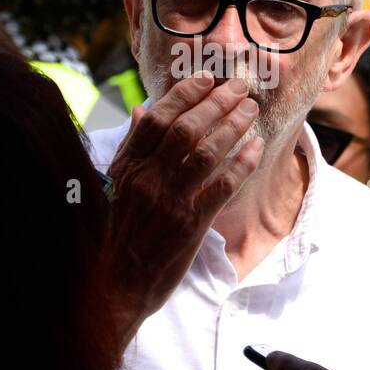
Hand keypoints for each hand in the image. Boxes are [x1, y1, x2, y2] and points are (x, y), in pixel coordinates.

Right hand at [102, 73, 263, 347]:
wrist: (112, 290)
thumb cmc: (113, 237)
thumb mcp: (113, 187)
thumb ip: (130, 149)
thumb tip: (140, 111)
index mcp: (125, 168)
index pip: (155, 119)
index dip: (183, 95)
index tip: (206, 79)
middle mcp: (146, 180)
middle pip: (186, 129)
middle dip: (216, 103)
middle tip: (239, 88)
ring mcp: (168, 202)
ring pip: (206, 152)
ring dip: (233, 126)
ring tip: (251, 110)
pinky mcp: (189, 225)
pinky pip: (222, 186)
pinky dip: (242, 164)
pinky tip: (256, 148)